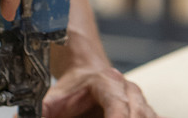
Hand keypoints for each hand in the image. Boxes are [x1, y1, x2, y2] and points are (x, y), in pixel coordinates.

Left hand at [41, 65, 158, 117]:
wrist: (87, 74)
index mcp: (107, 83)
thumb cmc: (71, 90)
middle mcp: (129, 90)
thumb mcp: (51, 101)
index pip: (118, 105)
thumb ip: (37, 112)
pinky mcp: (148, 114)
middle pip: (138, 115)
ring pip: (150, 117)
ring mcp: (142, 103)